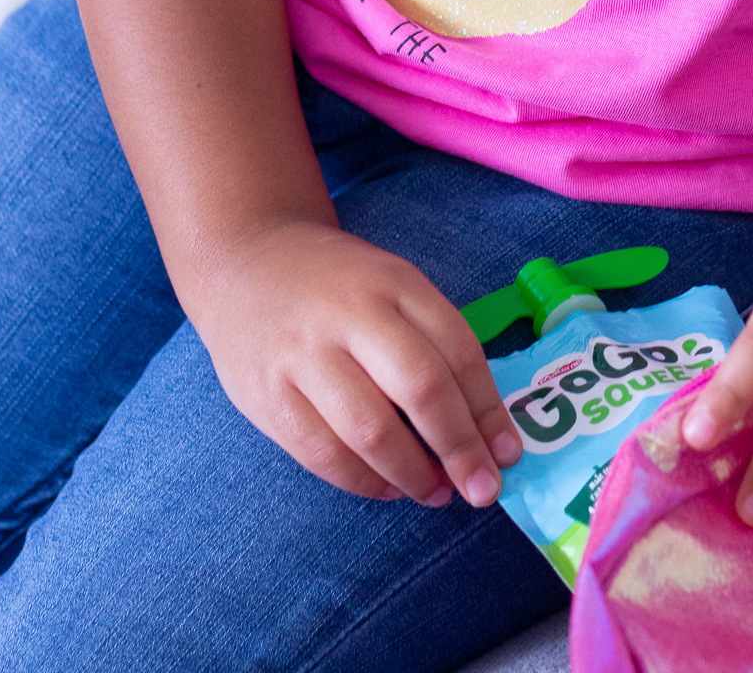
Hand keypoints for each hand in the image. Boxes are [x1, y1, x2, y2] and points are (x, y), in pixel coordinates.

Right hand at [190, 219, 521, 506]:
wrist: (244, 260)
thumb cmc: (337, 284)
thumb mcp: (390, 285)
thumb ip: (431, 340)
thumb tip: (481, 427)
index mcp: (394, 281)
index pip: (456, 349)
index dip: (488, 409)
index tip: (508, 452)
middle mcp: (350, 314)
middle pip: (420, 388)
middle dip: (460, 448)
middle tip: (483, 490)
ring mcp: (302, 356)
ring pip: (371, 431)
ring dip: (414, 475)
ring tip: (437, 493)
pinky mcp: (266, 396)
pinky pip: (323, 454)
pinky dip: (364, 482)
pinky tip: (388, 487)